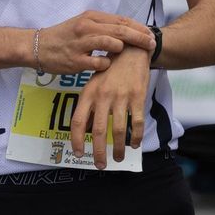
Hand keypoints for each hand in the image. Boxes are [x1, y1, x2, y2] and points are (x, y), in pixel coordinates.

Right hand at [37, 11, 155, 73]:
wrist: (37, 46)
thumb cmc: (64, 37)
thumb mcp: (83, 25)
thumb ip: (103, 26)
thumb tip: (128, 30)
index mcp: (91, 17)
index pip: (121, 20)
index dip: (138, 27)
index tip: (150, 34)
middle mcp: (86, 27)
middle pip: (120, 30)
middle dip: (139, 37)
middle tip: (151, 44)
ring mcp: (81, 44)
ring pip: (111, 43)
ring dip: (123, 48)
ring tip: (129, 53)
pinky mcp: (75, 60)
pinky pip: (98, 63)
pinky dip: (106, 64)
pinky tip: (107, 66)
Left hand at [70, 46, 150, 167]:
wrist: (131, 49)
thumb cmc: (110, 69)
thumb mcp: (94, 83)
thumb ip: (89, 106)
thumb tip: (86, 129)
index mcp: (88, 93)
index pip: (78, 122)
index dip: (77, 140)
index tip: (79, 153)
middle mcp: (103, 96)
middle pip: (99, 131)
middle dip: (99, 152)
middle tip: (100, 165)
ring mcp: (121, 97)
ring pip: (119, 130)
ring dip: (119, 148)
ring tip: (119, 158)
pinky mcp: (137, 97)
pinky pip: (137, 122)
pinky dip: (137, 136)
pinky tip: (135, 144)